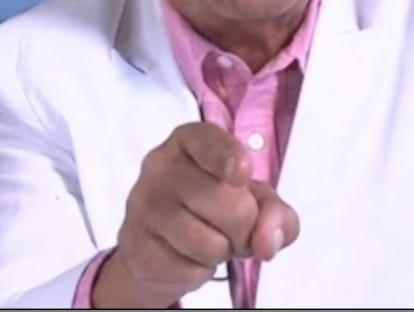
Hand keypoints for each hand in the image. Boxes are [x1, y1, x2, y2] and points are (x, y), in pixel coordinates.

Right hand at [91, 122, 300, 307]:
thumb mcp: (252, 201)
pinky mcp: (138, 246)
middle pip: (232, 205)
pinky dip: (199, 272)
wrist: (159, 249)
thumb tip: (268, 241)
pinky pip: (191, 270)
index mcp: (189, 142)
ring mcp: (144, 205)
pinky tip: (185, 255)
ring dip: (222, 253)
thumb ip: (275, 213)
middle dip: (245, 229)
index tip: (242, 174)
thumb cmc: (210, 211)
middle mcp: (161, 166)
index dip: (230, 157)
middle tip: (232, 228)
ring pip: (212, 243)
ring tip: (206, 239)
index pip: (209, 142)